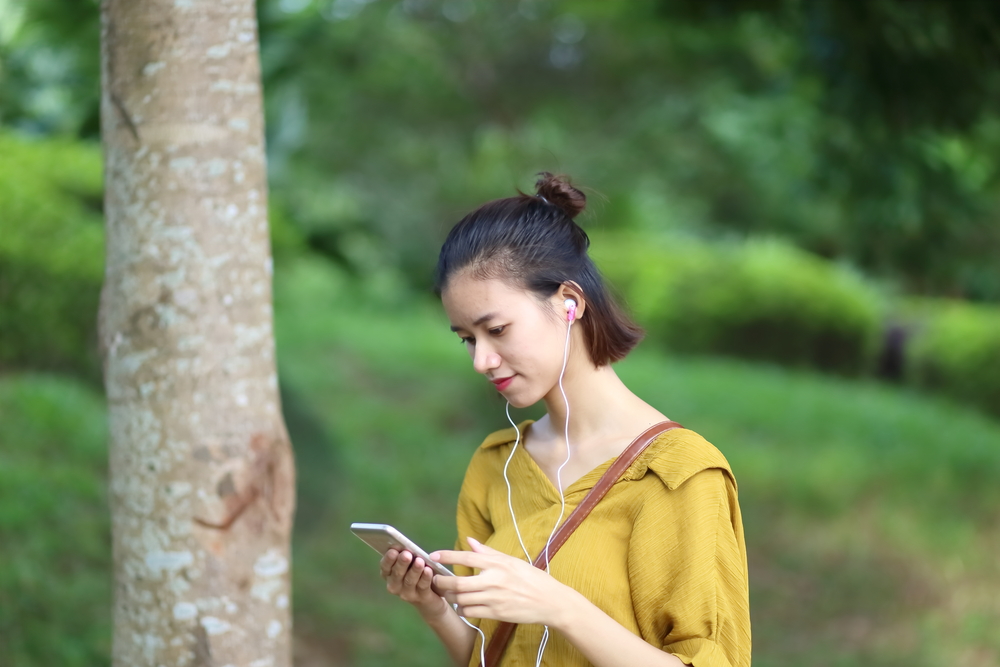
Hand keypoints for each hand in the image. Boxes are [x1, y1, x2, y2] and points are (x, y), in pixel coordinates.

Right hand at [380, 548, 448, 619]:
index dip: (388, 559)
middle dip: (401, 563)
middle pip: (397, 574)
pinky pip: (422, 586)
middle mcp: (395, 586)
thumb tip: (405, 547)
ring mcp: (407, 594)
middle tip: (406, 554)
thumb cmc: (418, 573)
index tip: (393, 550)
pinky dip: (425, 577)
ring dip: (414, 570)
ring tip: (419, 561)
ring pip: (409, 581)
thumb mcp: (411, 563)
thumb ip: (406, 556)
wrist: (433, 596)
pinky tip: (428, 570)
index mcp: (389, 574)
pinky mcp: (421, 598)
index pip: (385, 567)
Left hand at [431, 537, 576, 625]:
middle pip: (458, 582)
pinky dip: (462, 608)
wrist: (550, 601)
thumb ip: (488, 552)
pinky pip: (470, 611)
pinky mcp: (497, 613)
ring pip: (461, 599)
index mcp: (498, 563)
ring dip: (451, 596)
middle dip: (441, 582)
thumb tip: (469, 541)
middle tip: (435, 580)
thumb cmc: (531, 578)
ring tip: (450, 593)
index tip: (433, 556)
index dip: (447, 556)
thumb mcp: (511, 561)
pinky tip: (463, 605)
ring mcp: (495, 598)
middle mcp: (494, 579)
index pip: (467, 557)